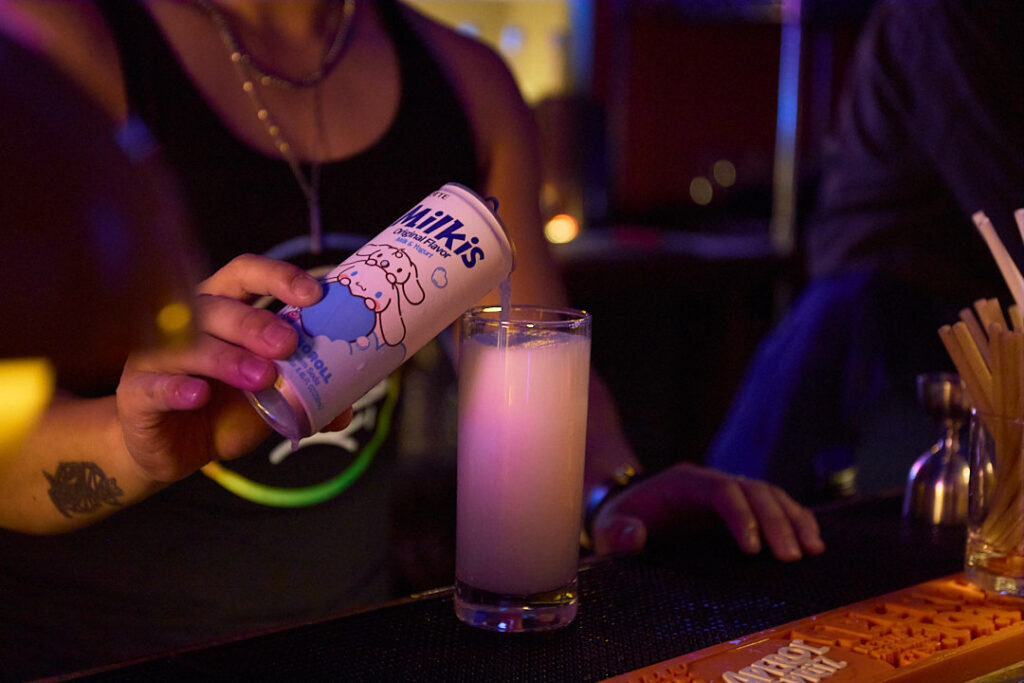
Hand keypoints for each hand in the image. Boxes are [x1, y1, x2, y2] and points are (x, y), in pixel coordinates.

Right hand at [115, 254, 351, 482]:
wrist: (171, 450)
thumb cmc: (222, 408)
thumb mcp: (270, 400)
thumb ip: (305, 395)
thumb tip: (345, 409)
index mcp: (223, 310)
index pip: (245, 274)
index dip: (277, 277)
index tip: (314, 295)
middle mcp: (186, 323)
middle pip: (216, 307)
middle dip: (255, 323)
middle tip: (289, 344)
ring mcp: (157, 356)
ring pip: (186, 344)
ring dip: (226, 358)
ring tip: (262, 378)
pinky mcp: (136, 394)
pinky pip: (154, 385)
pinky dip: (177, 388)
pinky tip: (198, 395)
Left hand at [590, 462, 825, 561]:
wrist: (629, 515)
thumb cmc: (621, 524)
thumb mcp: (609, 529)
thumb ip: (618, 533)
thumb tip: (634, 537)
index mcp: (683, 483)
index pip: (721, 490)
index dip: (741, 516)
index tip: (754, 549)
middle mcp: (711, 482)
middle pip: (754, 491)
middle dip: (776, 522)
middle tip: (792, 558)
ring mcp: (730, 493)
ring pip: (771, 496)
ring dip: (794, 520)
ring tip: (812, 551)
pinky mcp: (742, 509)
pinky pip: (777, 507)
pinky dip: (797, 520)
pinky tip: (813, 542)